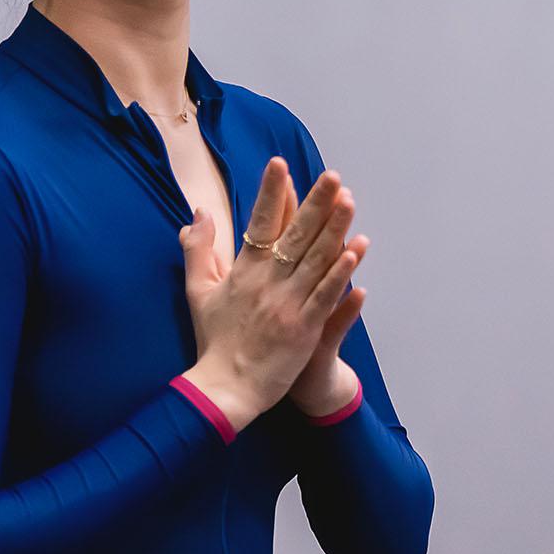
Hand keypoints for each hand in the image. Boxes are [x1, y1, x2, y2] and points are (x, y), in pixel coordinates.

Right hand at [177, 158, 368, 429]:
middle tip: (332, 175)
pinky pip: (326, 295)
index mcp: (243, 271)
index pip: (260, 223)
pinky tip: (356, 251)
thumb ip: (198, 249)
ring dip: (334, 229)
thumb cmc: (213, 340)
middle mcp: (267, 283)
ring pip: (316, 259)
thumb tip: (198, 212)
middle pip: (295, 235)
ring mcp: (287, 305)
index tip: (280, 164)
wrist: (224, 388)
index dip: (271, 193)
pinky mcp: (304, 328)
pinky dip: (341, 273)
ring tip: (349, 201)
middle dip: (315, 202)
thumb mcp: (197, 291)